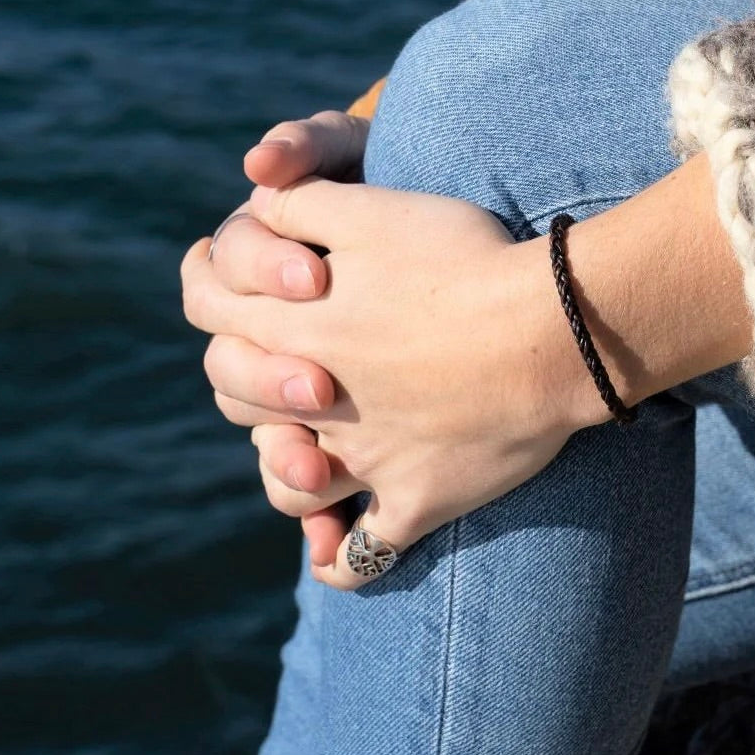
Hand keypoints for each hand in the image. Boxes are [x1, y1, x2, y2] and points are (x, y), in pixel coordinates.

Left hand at [183, 179, 586, 588]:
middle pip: (234, 394)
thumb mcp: (373, 211)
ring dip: (282, 465)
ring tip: (297, 451)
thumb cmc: (464, 261)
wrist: (553, 328)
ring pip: (286, 482)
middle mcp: (315, 403)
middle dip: (240, 367)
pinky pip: (362, 552)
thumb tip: (255, 198)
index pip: (208, 309)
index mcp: (294, 327)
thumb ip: (300, 204)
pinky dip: (339, 556)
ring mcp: (363, 460)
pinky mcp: (417, 500)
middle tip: (267, 353)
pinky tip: (331, 546)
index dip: (201, 281)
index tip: (207, 271)